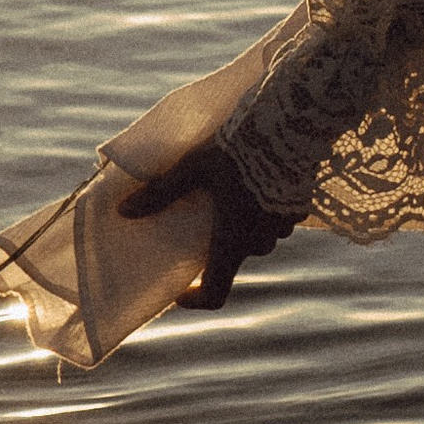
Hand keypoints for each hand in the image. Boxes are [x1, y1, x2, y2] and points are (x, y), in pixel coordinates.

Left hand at [116, 136, 292, 310]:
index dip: (197, 299)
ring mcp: (284, 225)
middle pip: (236, 257)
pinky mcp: (300, 205)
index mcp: (232, 241)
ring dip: (246, 227)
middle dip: (219, 245)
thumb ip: (161, 193)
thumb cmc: (238, 150)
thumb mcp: (193, 168)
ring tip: (232, 196)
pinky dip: (266, 210)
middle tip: (204, 219)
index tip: (181, 289)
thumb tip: (123, 212)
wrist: (291, 124)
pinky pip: (280, 218)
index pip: (217, 294)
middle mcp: (260, 241)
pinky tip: (259, 183)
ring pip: (260, 237)